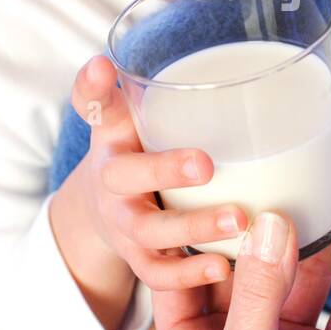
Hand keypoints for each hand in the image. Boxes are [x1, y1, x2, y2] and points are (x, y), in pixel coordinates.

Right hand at [68, 54, 248, 291]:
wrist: (103, 212)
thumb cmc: (133, 151)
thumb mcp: (130, 117)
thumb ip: (140, 88)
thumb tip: (125, 55)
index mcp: (110, 137)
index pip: (95, 107)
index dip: (92, 89)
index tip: (101, 66)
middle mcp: (111, 181)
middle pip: (126, 176)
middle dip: (165, 169)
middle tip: (206, 163)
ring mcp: (123, 224)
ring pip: (149, 231)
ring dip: (193, 227)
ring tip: (238, 220)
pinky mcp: (139, 259)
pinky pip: (159, 273)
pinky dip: (189, 273)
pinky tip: (226, 266)